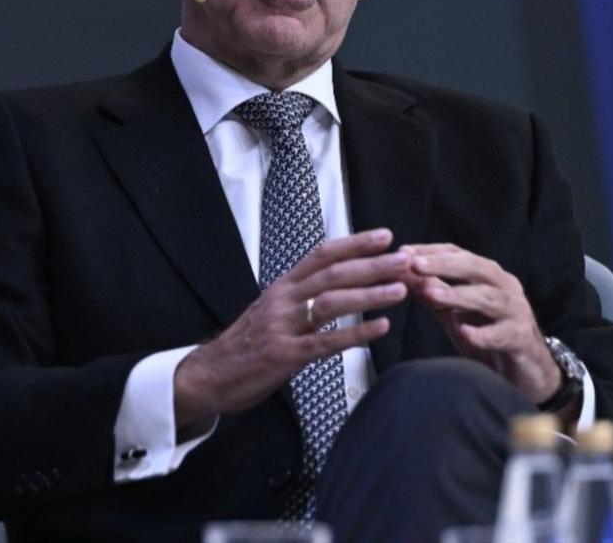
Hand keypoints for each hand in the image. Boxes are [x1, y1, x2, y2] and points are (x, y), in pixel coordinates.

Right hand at [174, 228, 409, 428]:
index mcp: (282, 286)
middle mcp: (283, 300)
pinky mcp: (284, 355)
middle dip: (373, 265)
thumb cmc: (245, 344)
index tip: (385, 236)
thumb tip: (337, 285)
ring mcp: (283, 327)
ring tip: (401, 290)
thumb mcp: (272, 311)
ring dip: (370, 295)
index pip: (322, 255)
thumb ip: (301, 297)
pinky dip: (355, 333)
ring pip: (331, 302)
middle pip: (333, 274)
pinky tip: (380, 329)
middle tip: (405, 260)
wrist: (208, 375)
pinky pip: (325, 342)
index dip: (354, 243)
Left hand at [405, 243, 561, 404]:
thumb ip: (433, 294)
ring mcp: (515, 312)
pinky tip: (464, 333)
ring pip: (487, 298)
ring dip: (458, 295)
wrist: (528, 372)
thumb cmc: (490, 336)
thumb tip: (402, 275)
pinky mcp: (520, 339)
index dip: (431, 251)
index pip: (458, 254)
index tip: (402, 252)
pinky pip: (501, 335)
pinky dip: (482, 334)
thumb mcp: (457, 313)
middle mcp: (504, 288)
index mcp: (488, 276)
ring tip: (432, 294)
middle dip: (443, 264)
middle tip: (415, 265)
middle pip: (475, 268)